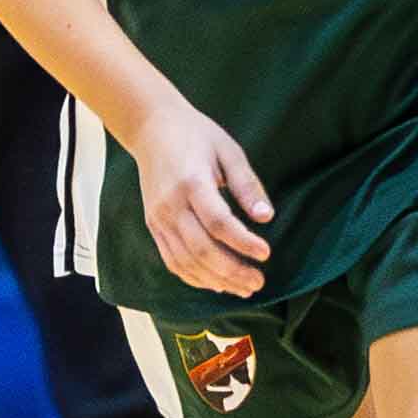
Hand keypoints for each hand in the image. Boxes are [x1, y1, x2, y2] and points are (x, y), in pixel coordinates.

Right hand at [135, 97, 271, 298]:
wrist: (151, 129)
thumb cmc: (196, 135)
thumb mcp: (228, 151)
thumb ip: (247, 184)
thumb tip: (266, 217)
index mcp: (191, 183)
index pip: (218, 223)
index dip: (243, 242)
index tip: (266, 253)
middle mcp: (171, 205)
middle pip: (201, 249)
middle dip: (232, 271)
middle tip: (259, 281)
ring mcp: (158, 218)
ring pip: (186, 261)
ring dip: (216, 280)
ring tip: (243, 288)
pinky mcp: (153, 226)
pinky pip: (172, 260)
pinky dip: (194, 278)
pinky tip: (216, 284)